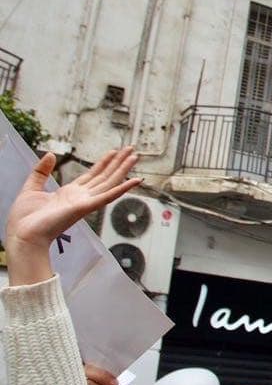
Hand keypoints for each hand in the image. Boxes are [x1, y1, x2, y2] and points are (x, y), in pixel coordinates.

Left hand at [5, 149, 140, 285]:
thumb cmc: (25, 218)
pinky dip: (123, 189)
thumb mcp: (31, 188)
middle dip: (118, 162)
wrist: (23, 234)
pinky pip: (108, 196)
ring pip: (110, 182)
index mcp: (69, 193)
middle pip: (104, 176)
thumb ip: (41, 171)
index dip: (103, 163)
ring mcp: (86, 202)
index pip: (91, 175)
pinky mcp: (86, 208)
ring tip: (135, 157)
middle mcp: (81, 197)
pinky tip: (136, 181)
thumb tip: (51, 155)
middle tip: (131, 150)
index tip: (113, 152)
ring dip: (123, 169)